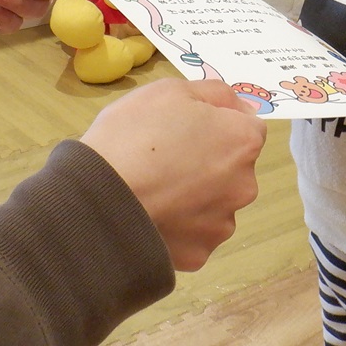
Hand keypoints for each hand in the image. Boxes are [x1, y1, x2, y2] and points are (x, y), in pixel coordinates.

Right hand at [80, 78, 265, 269]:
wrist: (98, 199)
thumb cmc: (134, 135)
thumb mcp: (170, 91)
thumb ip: (214, 93)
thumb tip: (239, 106)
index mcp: (243, 142)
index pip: (247, 127)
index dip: (217, 124)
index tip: (187, 128)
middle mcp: (245, 185)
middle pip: (233, 168)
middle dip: (209, 162)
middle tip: (165, 159)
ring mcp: (223, 224)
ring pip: (214, 204)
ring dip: (195, 197)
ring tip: (154, 190)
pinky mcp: (199, 255)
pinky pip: (193, 234)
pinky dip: (178, 226)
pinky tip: (152, 216)